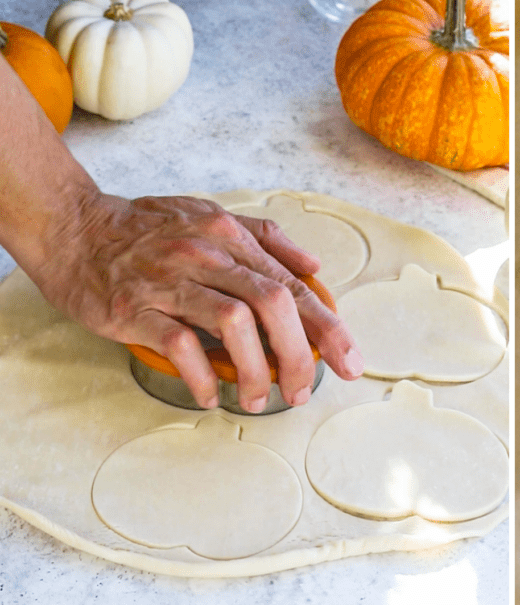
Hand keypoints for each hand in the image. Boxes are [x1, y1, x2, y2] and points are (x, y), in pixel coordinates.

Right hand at [33, 193, 362, 412]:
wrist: (73, 228)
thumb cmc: (146, 230)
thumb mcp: (211, 217)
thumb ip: (266, 239)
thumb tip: (313, 264)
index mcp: (229, 236)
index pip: (293, 284)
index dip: (327, 326)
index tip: (350, 359)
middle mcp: (205, 254)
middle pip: (273, 302)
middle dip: (301, 352)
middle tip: (307, 388)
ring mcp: (170, 281)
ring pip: (233, 324)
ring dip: (257, 368)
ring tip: (263, 398)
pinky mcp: (135, 308)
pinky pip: (180, 345)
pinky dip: (204, 375)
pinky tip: (214, 394)